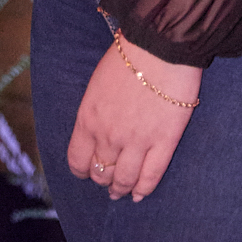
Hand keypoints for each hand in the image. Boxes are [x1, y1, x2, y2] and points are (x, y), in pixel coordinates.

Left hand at [67, 34, 201, 201]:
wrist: (159, 47)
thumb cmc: (127, 57)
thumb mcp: (96, 84)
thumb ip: (94, 112)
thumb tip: (96, 128)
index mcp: (88, 119)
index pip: (77, 160)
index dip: (82, 170)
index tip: (87, 171)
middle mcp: (108, 136)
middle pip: (101, 173)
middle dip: (103, 179)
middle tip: (107, 180)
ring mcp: (137, 142)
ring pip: (124, 180)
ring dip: (121, 189)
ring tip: (121, 191)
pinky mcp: (164, 142)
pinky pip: (151, 176)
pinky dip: (144, 189)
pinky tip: (140, 194)